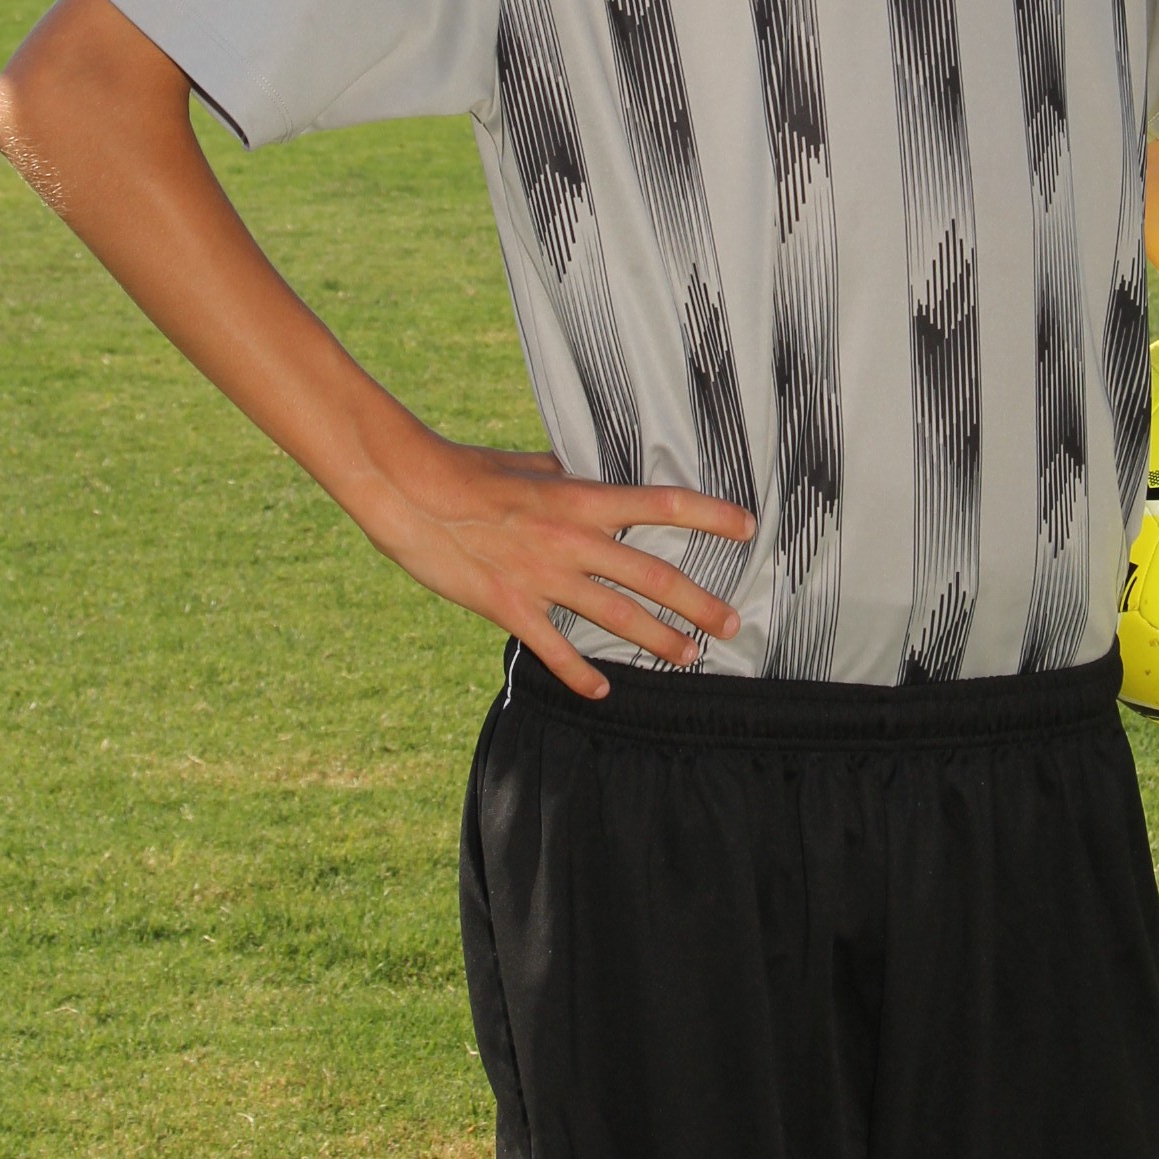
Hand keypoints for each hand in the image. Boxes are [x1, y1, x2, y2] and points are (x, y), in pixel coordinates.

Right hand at [363, 428, 754, 697]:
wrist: (410, 491)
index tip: (748, 527)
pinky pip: (555, 649)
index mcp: (580, 497)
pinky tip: (602, 692)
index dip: (710, 517)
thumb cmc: (464, 470)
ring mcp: (543, 576)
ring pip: (616, 615)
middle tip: (733, 623)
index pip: (661, 504)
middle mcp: (572, 539)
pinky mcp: (510, 606)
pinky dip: (580, 675)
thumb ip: (560, 475)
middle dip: (699, 602)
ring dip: (659, 640)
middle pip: (653, 575)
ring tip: (690, 656)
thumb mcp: (525, 465)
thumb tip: (577, 473)